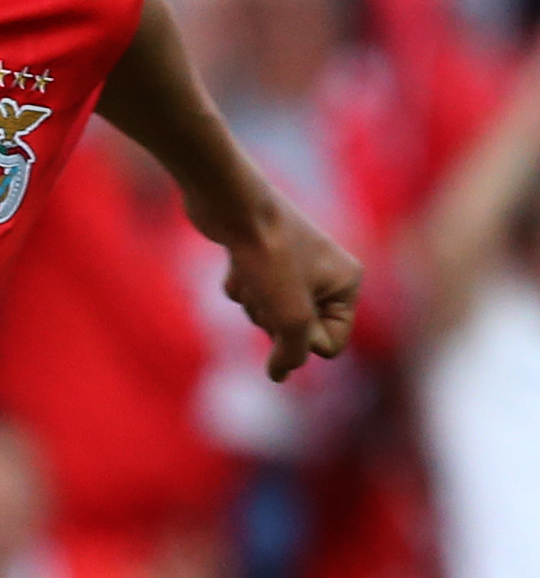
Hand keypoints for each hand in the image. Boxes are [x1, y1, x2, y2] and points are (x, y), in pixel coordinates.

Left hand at [216, 193, 361, 378]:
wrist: (230, 202)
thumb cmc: (268, 253)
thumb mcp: (289, 315)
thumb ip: (292, 352)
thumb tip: (280, 375)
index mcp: (347, 283)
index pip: (330, 344)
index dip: (303, 339)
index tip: (289, 311)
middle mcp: (326, 273)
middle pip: (295, 330)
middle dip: (273, 317)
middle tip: (267, 288)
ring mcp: (293, 264)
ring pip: (269, 313)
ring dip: (253, 300)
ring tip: (252, 270)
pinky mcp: (262, 257)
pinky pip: (250, 292)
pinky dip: (239, 283)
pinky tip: (238, 261)